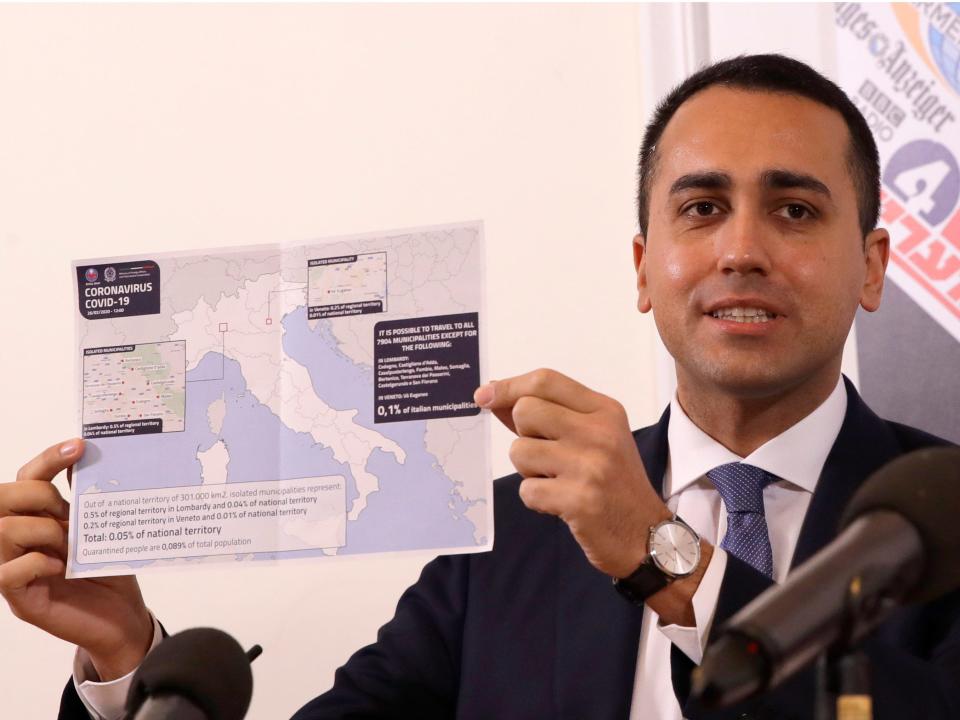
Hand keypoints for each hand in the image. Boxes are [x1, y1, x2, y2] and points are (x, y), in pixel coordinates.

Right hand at [0, 439, 153, 679]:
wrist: (124, 617)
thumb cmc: (111, 570)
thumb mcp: (104, 528)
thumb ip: (89, 498)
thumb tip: (86, 458)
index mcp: (38, 518)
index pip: (25, 478)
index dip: (47, 458)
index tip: (80, 446)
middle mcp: (19, 541)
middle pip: (2, 498)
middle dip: (40, 495)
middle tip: (71, 514)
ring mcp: (15, 570)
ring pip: (2, 531)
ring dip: (43, 530)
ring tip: (71, 544)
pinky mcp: (22, 601)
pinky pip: (7, 573)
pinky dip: (37, 562)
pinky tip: (63, 567)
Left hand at [475, 369, 671, 578]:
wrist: (647, 536)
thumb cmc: (614, 484)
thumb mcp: (593, 438)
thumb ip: (548, 415)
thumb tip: (496, 395)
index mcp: (604, 410)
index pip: (546, 381)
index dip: (509, 386)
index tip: (484, 396)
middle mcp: (599, 432)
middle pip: (526, 411)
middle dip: (523, 435)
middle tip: (548, 456)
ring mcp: (590, 465)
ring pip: (520, 451)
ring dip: (529, 471)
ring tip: (559, 482)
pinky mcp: (579, 499)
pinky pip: (527, 489)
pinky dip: (536, 499)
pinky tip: (561, 503)